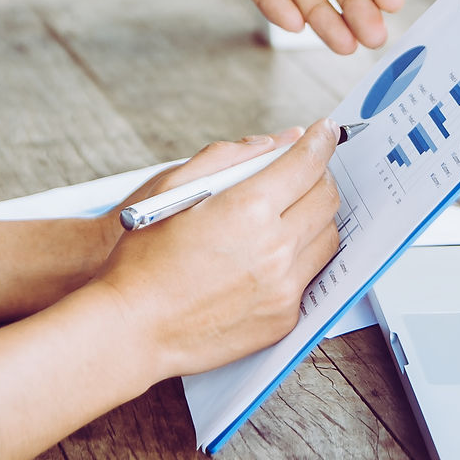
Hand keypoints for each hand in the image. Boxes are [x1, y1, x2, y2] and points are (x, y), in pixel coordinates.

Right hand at [99, 119, 340, 378]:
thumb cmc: (144, 256)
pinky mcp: (283, 317)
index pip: (307, 163)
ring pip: (327, 238)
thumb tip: (276, 141)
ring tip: (291, 210)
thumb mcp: (172, 188)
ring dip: (316, 216)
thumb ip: (227, 156)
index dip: (321, 140)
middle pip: (327, 199)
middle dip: (322, 176)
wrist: (132, 329)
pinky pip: (310, 276)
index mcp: (247, 209)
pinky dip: (301, 256)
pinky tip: (274, 252)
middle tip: (306, 170)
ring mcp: (283, 287)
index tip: (327, 131)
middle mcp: (274, 248)